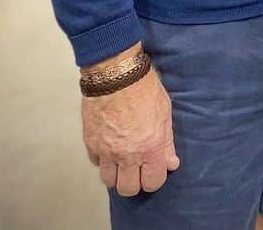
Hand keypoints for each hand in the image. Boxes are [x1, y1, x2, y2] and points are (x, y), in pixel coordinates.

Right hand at [82, 66, 179, 196]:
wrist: (116, 73)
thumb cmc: (144, 88)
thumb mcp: (164, 112)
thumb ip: (167, 142)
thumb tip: (171, 163)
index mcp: (150, 147)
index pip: (152, 182)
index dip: (154, 178)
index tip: (154, 170)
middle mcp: (128, 155)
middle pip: (128, 189)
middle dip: (134, 181)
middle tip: (136, 169)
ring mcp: (107, 151)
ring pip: (109, 181)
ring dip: (116, 173)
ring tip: (121, 160)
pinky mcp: (91, 144)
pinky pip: (96, 162)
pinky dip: (102, 159)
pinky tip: (109, 147)